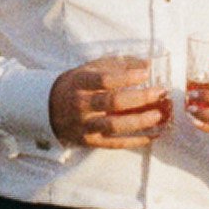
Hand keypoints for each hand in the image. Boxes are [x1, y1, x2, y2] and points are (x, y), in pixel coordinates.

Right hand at [48, 57, 171, 148]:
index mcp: (80, 83)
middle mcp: (81, 105)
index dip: (127, 77)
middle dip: (139, 98)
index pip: (104, 80)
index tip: (146, 73)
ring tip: (159, 115)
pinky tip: (153, 135)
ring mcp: (85, 125)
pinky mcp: (90, 141)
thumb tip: (147, 64)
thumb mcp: (90, 69)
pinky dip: (135, 141)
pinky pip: (115, 144)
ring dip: (140, 121)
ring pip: (115, 126)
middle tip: (160, 92)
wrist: (49, 108)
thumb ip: (118, 64)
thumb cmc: (77, 85)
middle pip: (112, 103)